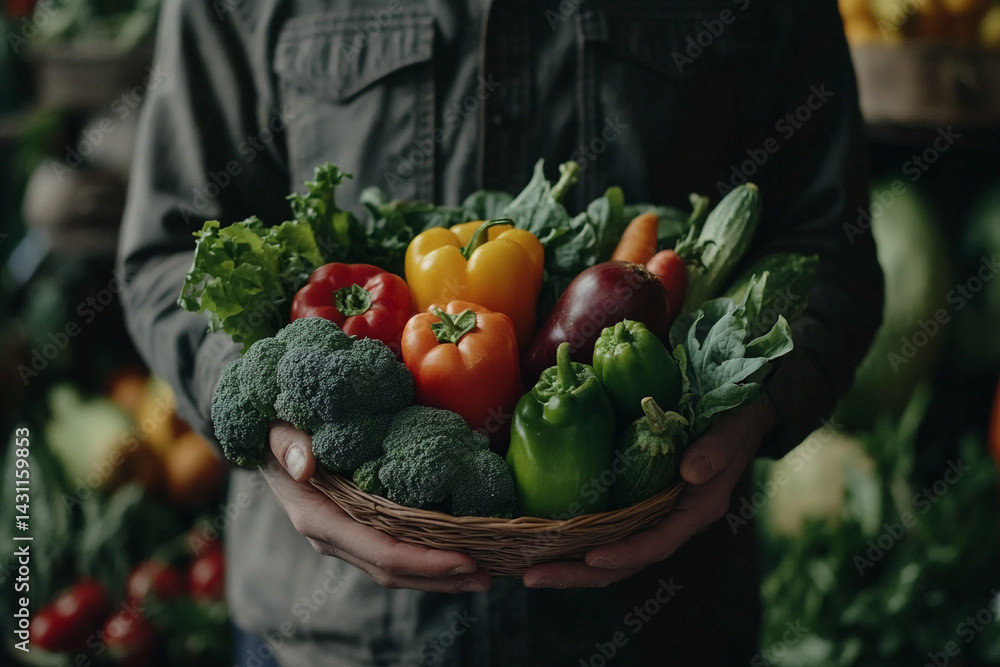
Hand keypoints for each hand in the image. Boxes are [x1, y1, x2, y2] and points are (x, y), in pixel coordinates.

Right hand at [260, 421, 491, 592]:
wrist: (264, 440)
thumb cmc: (275, 430)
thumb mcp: (277, 429)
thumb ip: (289, 443)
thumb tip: (305, 464)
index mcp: (318, 518)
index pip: (379, 551)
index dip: (424, 560)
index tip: (465, 558)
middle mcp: (334, 537)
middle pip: (394, 570)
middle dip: (442, 576)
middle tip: (489, 574)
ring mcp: (347, 538)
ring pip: (397, 570)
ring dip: (440, 576)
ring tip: (484, 574)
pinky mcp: (359, 530)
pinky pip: (396, 553)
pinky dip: (428, 559)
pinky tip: (460, 553)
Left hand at [521, 399, 778, 587]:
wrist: (736, 417)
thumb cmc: (734, 423)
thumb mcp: (731, 433)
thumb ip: (715, 452)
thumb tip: (691, 472)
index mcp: (694, 512)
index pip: (657, 543)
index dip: (625, 553)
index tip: (592, 559)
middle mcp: (670, 521)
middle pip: (623, 561)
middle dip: (578, 573)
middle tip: (532, 576)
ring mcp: (652, 515)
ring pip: (609, 550)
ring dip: (570, 563)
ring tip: (527, 568)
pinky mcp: (637, 502)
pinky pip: (606, 528)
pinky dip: (577, 538)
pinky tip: (544, 537)